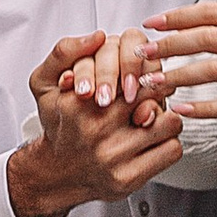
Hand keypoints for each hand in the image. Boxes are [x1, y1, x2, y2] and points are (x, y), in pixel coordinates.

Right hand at [8, 28, 183, 216]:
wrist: (56, 173)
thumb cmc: (60, 125)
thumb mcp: (44, 83)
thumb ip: (64, 52)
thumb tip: (98, 37)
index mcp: (80, 103)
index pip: (130, 72)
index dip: (142, 69)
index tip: (139, 76)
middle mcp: (97, 129)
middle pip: (153, 94)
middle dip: (156, 91)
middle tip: (149, 95)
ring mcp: (114, 156)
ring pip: (170, 122)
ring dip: (166, 118)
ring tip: (150, 118)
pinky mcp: (129, 178)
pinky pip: (172, 150)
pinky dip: (168, 143)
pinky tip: (151, 141)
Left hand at [143, 0, 216, 140]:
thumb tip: (207, 23)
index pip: (213, 12)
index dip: (177, 16)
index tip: (153, 22)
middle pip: (206, 38)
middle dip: (168, 45)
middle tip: (143, 53)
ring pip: (213, 71)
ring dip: (177, 77)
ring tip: (153, 84)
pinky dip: (203, 108)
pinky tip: (183, 111)